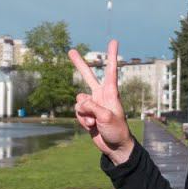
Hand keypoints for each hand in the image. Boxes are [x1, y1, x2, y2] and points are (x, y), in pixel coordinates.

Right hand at [68, 39, 133, 164]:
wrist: (115, 147)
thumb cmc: (117, 130)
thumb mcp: (106, 117)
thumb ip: (92, 107)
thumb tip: (80, 102)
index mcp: (111, 93)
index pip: (111, 71)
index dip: (112, 55)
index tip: (114, 41)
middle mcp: (101, 95)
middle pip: (87, 76)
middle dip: (79, 64)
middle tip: (70, 51)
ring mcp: (93, 104)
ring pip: (78, 101)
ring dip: (84, 113)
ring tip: (95, 122)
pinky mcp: (87, 114)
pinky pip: (77, 113)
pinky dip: (82, 120)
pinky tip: (91, 127)